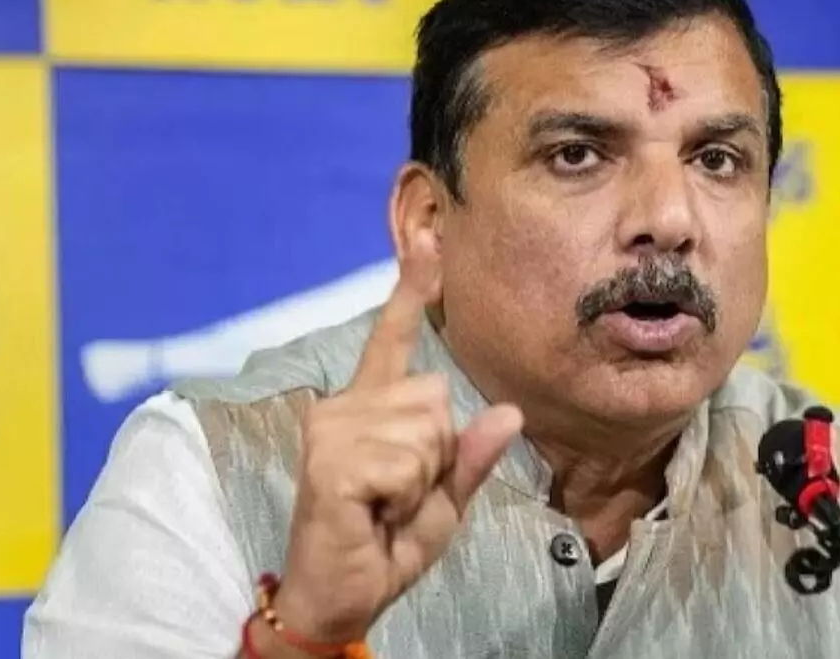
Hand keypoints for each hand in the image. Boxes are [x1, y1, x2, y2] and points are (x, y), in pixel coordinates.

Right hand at [270, 243, 522, 644]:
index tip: (428, 241)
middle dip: (438, 452)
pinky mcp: (329, 461)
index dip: (410, 290)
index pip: (393, 340)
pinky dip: (407, 497)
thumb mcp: (442, 500)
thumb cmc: (385, 545)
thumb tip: (510, 411)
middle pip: (436, 396)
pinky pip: (409, 462)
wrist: (340, 597)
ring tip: (384, 504)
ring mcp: (331, 429)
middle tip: (399, 493)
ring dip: (422, 479)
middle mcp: (343, 406)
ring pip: (428, 428)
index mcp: (369, 408)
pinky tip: (375, 512)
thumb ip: (470, 456)